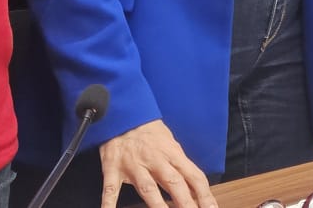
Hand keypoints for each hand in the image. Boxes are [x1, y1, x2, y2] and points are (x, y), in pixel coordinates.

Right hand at [97, 120, 215, 207]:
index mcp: (172, 154)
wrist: (123, 113)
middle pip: (174, 184)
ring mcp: (134, 165)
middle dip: (185, 203)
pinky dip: (109, 203)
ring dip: (158, 206)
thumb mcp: (171, 144)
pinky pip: (111, 189)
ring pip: (148, 188)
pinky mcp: (113, 169)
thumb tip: (195, 188)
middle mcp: (155, 160)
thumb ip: (180, 166)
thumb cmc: (149, 132)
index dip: (204, 194)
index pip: (194, 176)